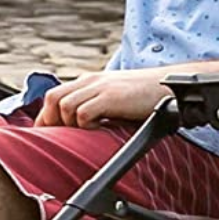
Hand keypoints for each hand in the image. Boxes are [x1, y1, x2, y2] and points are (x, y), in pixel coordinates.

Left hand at [34, 68, 174, 127]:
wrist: (171, 86)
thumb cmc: (144, 97)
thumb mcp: (114, 98)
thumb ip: (95, 106)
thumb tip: (77, 128)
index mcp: (88, 82)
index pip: (53, 97)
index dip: (47, 118)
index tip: (49, 136)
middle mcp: (90, 81)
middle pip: (52, 99)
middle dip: (51, 121)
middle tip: (61, 138)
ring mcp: (100, 87)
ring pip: (64, 105)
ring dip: (69, 124)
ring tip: (84, 132)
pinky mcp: (111, 97)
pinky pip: (83, 112)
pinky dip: (85, 125)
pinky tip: (98, 129)